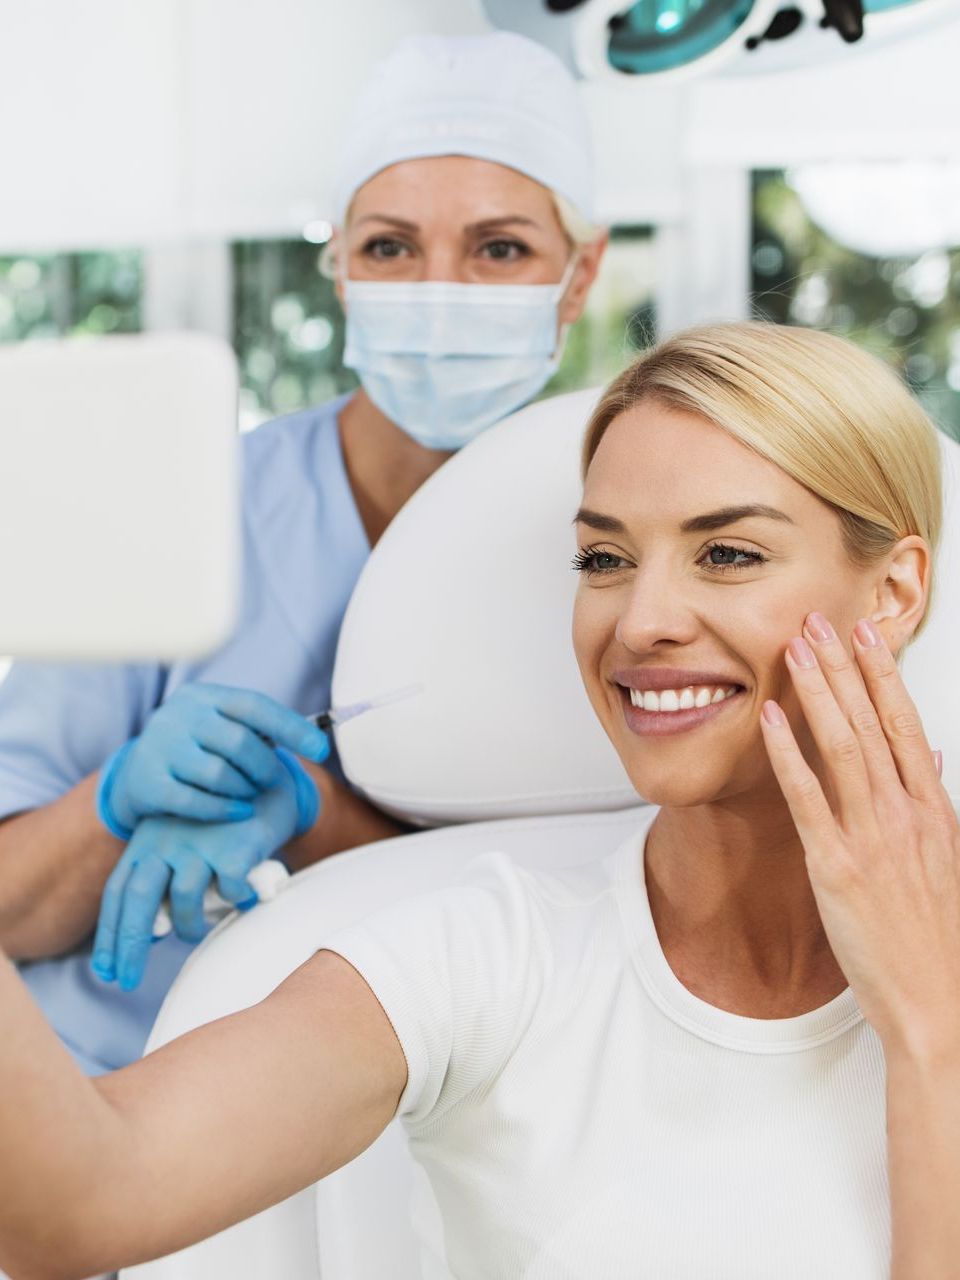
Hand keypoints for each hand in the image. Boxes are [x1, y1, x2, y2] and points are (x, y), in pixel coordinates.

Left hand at [92, 750, 317, 990]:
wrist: (267, 778)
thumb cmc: (222, 821)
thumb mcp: (183, 842)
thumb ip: (164, 879)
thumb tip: (151, 934)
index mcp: (147, 839)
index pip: (118, 892)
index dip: (110, 934)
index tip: (107, 970)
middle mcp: (167, 840)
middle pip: (139, 901)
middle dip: (130, 947)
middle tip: (126, 982)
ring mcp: (200, 842)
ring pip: (183, 903)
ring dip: (189, 926)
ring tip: (201, 927)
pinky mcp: (234, 847)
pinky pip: (230, 892)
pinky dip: (238, 902)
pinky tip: (245, 898)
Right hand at [98, 682, 328, 835]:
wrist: (136, 774)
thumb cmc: (197, 749)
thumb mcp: (220, 729)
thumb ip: (257, 730)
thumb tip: (316, 740)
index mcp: (202, 696)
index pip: (254, 705)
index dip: (292, 727)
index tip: (322, 749)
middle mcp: (178, 715)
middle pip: (240, 742)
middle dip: (265, 767)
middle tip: (271, 781)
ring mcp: (159, 747)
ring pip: (219, 774)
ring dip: (244, 789)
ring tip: (249, 794)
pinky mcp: (147, 782)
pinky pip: (196, 801)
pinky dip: (224, 809)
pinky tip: (239, 812)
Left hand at [760, 611, 959, 1058]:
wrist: (940, 1004)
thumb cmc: (939, 938)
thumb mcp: (948, 860)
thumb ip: (934, 804)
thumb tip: (934, 758)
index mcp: (934, 811)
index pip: (907, 726)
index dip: (883, 676)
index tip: (865, 636)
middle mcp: (906, 815)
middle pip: (872, 724)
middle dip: (842, 667)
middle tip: (818, 620)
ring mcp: (872, 838)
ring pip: (842, 747)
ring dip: (816, 693)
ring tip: (793, 649)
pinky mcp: (836, 867)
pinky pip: (807, 798)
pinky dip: (787, 753)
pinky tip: (769, 719)